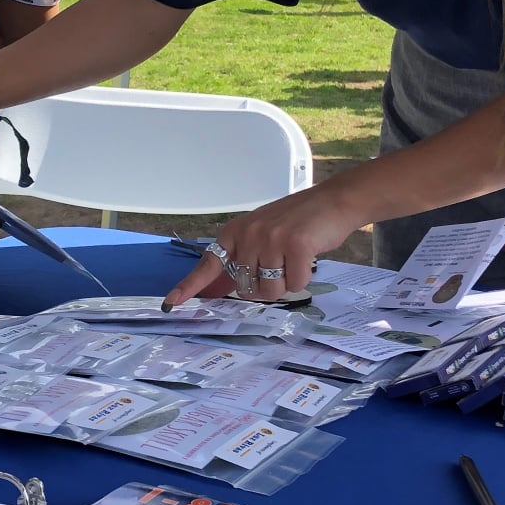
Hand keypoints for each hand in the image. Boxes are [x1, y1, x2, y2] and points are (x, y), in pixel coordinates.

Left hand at [165, 185, 365, 307]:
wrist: (333, 201)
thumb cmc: (299, 221)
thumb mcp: (262, 232)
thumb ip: (245, 256)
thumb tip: (231, 288)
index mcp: (236, 232)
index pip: (209, 263)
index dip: (190, 286)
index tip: (171, 303)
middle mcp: (248, 234)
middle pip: (247, 289)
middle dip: (266, 286)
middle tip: (282, 264)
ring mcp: (271, 239)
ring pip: (271, 291)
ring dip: (286, 284)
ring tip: (295, 259)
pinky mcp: (294, 246)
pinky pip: (295, 284)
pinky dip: (304, 279)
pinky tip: (308, 257)